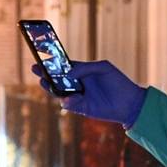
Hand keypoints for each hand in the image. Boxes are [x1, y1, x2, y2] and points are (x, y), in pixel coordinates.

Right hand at [30, 60, 145, 126]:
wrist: (130, 102)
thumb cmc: (118, 82)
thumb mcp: (104, 67)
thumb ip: (85, 68)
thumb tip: (68, 72)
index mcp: (82, 72)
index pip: (64, 67)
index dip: (53, 64)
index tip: (42, 58)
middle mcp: (78, 84)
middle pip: (57, 79)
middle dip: (46, 75)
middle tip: (35, 69)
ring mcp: (79, 96)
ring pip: (60, 92)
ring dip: (51, 88)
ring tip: (44, 82)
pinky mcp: (81, 108)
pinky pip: (69, 104)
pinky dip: (67, 101)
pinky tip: (68, 98)